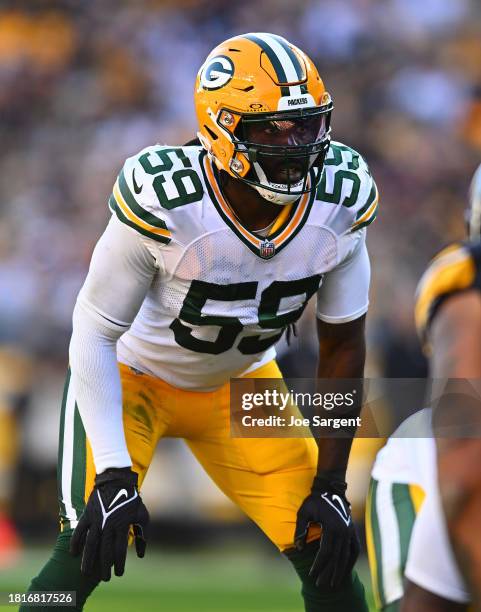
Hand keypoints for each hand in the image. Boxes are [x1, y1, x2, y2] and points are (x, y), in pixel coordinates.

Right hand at [70, 467, 148, 580]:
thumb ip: (143, 535)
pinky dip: (76, 542)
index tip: (118, 574)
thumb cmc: (131, 500)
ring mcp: (97, 519)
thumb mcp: (142, 516)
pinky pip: (79, 531)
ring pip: (90, 544)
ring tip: (86, 572)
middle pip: (104, 551)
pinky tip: (74, 553)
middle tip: (104, 578)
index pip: (120, 551)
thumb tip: (140, 555)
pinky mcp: (87, 514)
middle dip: (104, 567)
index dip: (119, 564)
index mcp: (123, 525)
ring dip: (87, 560)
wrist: (117, 480)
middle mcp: (109, 525)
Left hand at [294, 474, 359, 588]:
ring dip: (340, 571)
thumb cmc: (314, 501)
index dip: (319, 564)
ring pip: (346, 556)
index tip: (311, 574)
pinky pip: (353, 550)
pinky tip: (344, 571)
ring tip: (333, 584)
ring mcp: (350, 531)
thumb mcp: (303, 512)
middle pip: (337, 557)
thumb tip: (298, 548)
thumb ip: (300, 529)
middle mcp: (344, 530)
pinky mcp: (352, 531)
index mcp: (332, 526)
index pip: (326, 551)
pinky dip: (349, 562)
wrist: (330, 489)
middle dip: (328, 572)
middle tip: (320, 585)